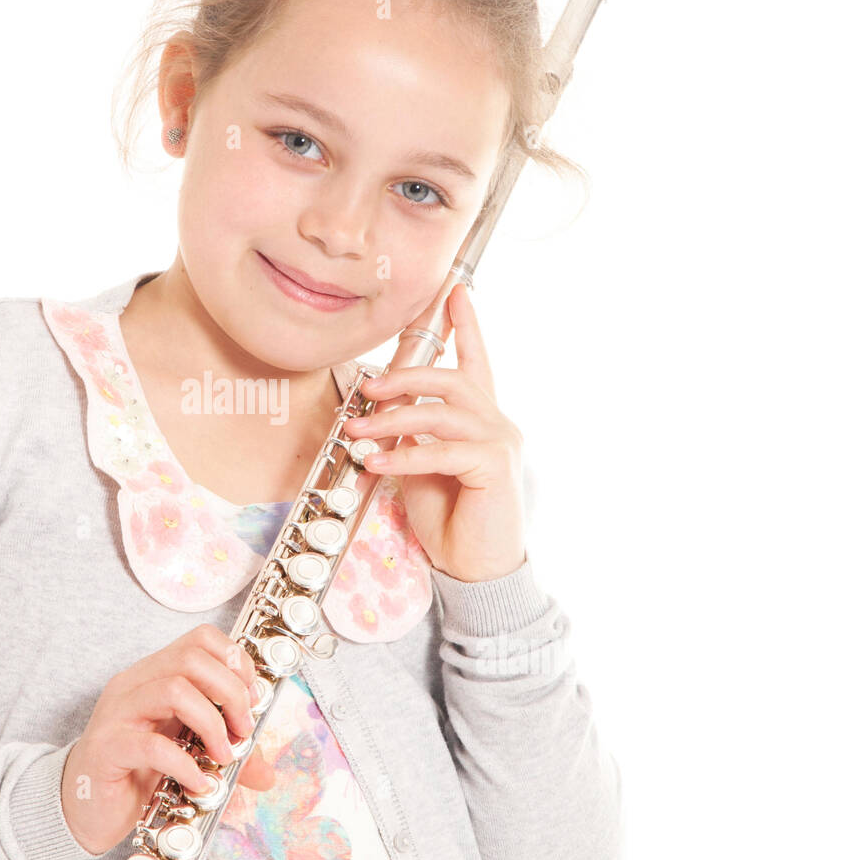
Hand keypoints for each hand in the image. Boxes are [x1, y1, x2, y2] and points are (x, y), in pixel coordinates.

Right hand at [61, 624, 276, 856]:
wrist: (84, 809)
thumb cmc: (136, 774)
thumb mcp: (188, 755)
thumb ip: (225, 754)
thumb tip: (267, 773)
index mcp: (154, 675)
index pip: (199, 639)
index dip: (235, 663)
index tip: (251, 701)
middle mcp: (134, 685)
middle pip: (191, 659)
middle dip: (230, 693)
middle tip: (242, 732)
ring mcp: (117, 713)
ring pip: (173, 690)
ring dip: (212, 724)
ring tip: (222, 756)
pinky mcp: (107, 749)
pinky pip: (151, 745)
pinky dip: (185, 765)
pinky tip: (198, 784)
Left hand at [341, 281, 527, 582]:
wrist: (476, 568)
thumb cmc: (449, 519)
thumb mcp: (419, 468)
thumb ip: (409, 436)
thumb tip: (379, 414)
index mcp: (480, 419)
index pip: (475, 362)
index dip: (466, 324)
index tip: (455, 291)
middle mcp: (496, 424)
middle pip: (452, 378)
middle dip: (405, 376)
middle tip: (368, 387)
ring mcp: (500, 443)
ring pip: (443, 411)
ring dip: (394, 418)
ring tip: (359, 431)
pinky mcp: (495, 467)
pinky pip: (443, 449)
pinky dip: (405, 454)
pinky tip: (378, 462)